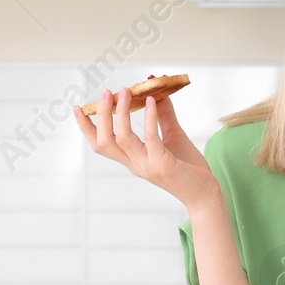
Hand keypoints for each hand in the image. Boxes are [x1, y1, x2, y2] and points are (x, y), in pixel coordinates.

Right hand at [74, 88, 222, 213]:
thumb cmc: (189, 168)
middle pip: (104, 142)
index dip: (87, 128)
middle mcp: (135, 164)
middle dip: (100, 116)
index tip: (77, 109)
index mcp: (132, 160)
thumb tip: (155, 92)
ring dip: (120, 113)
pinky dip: (148, 117)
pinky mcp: (162, 164)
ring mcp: (147, 165)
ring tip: (125, 91)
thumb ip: (163, 116)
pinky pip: (150, 138)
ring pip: (122, 139)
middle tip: (105, 93)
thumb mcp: (173, 136)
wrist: (206, 193)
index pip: (101, 145)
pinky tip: (150, 100)